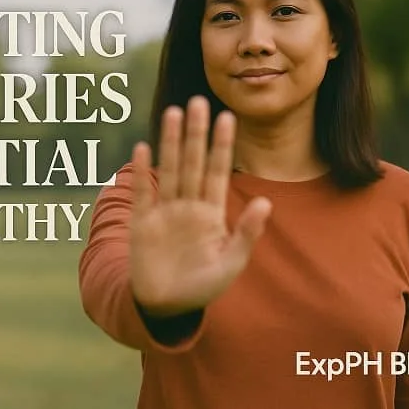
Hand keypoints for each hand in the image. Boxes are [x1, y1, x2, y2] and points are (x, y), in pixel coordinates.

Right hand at [130, 95, 271, 316]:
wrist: (166, 306)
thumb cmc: (201, 286)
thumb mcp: (230, 264)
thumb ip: (246, 233)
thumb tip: (266, 203)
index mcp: (210, 212)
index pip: (217, 171)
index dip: (221, 145)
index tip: (227, 118)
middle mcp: (187, 205)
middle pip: (192, 162)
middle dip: (196, 133)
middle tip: (199, 102)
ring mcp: (164, 210)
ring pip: (169, 169)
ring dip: (171, 143)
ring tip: (174, 113)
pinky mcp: (142, 222)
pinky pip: (142, 192)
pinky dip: (142, 171)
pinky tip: (143, 147)